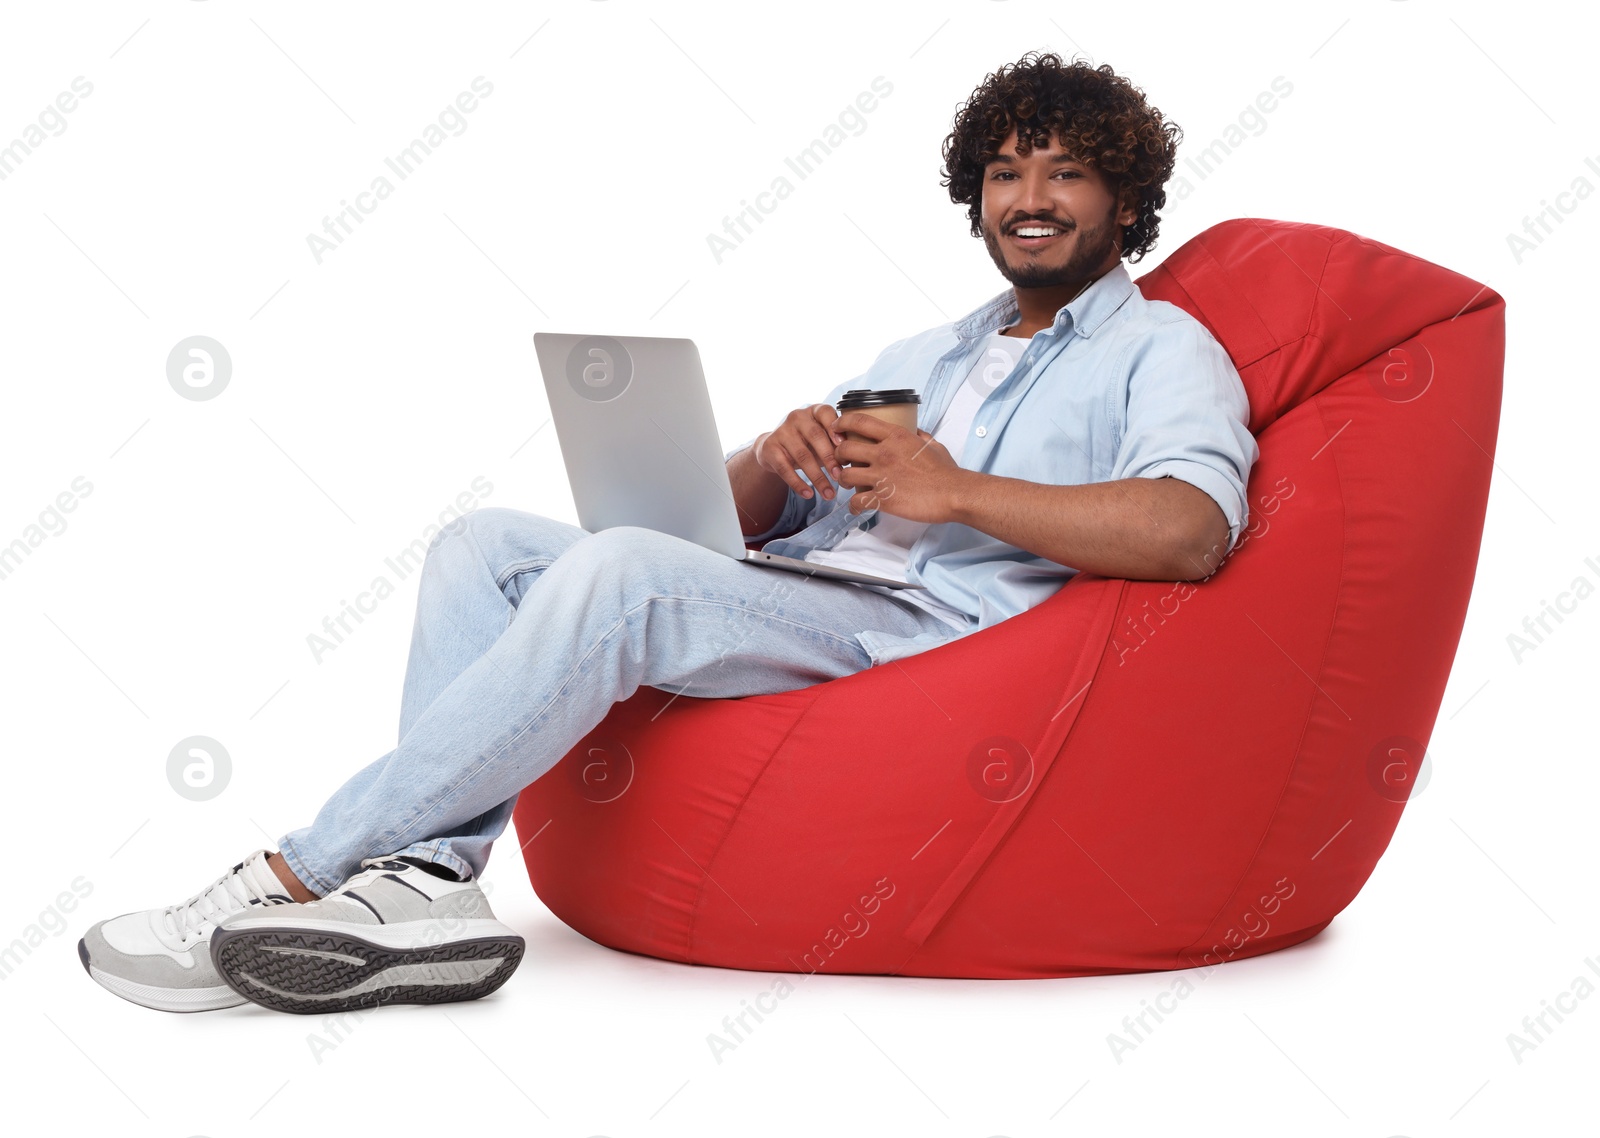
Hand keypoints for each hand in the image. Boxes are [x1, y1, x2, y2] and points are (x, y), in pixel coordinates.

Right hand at [753, 404, 847, 499]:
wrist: (774, 449)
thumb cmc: (807, 444)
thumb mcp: (822, 440)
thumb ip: (837, 445)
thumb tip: (856, 464)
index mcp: (814, 411)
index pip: (825, 413)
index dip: (835, 428)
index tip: (843, 446)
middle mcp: (797, 417)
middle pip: (815, 436)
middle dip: (829, 458)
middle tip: (840, 477)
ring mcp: (782, 431)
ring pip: (802, 456)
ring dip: (817, 477)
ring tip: (829, 494)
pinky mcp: (770, 448)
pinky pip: (785, 468)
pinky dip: (798, 483)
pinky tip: (808, 494)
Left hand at [833, 411, 963, 524]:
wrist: (953, 493)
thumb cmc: (946, 471)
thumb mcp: (932, 444)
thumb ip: (919, 435)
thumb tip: (914, 429)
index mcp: (896, 436)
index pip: (859, 421)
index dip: (841, 423)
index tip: (836, 428)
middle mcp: (884, 453)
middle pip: (845, 448)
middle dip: (838, 455)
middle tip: (842, 461)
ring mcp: (881, 476)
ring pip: (845, 476)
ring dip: (843, 480)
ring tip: (849, 484)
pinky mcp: (882, 498)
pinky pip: (856, 502)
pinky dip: (853, 506)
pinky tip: (857, 508)